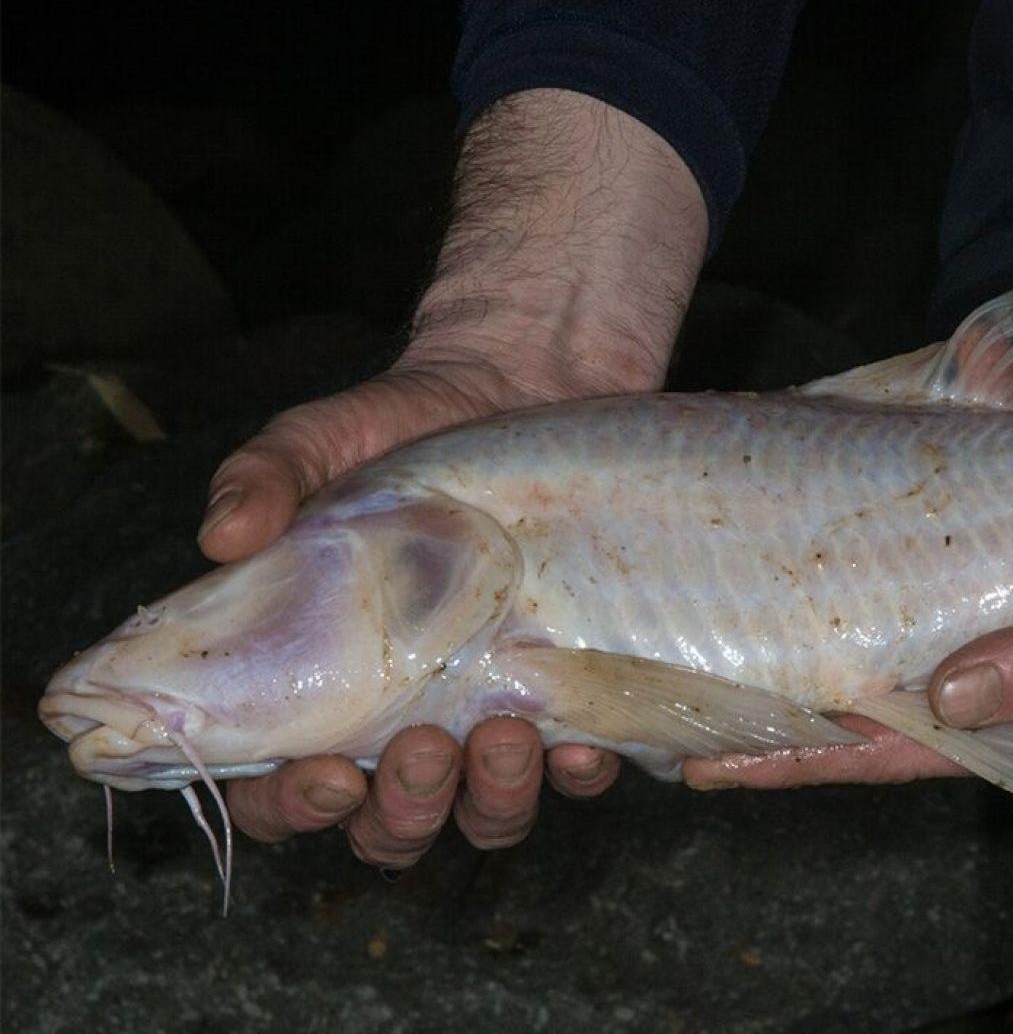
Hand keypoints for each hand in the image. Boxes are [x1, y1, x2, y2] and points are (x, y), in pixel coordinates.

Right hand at [216, 89, 706, 865]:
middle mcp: (409, 721)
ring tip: (508, 736)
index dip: (297, 806)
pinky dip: (591, 770)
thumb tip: (222, 535)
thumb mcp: (321, 442)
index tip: (326, 771)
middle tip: (423, 750)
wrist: (522, 384)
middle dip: (407, 810)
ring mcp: (496, 715)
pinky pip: (589, 763)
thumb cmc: (401, 427)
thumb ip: (265, 481)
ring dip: (497, 798)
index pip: (287, 790)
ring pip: (489, 812)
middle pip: (395, 825)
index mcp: (326, 687)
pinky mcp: (579, 690)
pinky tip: (593, 741)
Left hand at [684, 336, 1012, 791]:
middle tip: (678, 690)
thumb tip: (949, 695)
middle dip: (791, 698)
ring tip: (763, 598)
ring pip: (941, 624)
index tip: (694, 756)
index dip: (795, 756)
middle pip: (889, 697)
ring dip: (866, 608)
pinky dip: (994, 501)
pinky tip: (982, 451)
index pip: (896, 751)